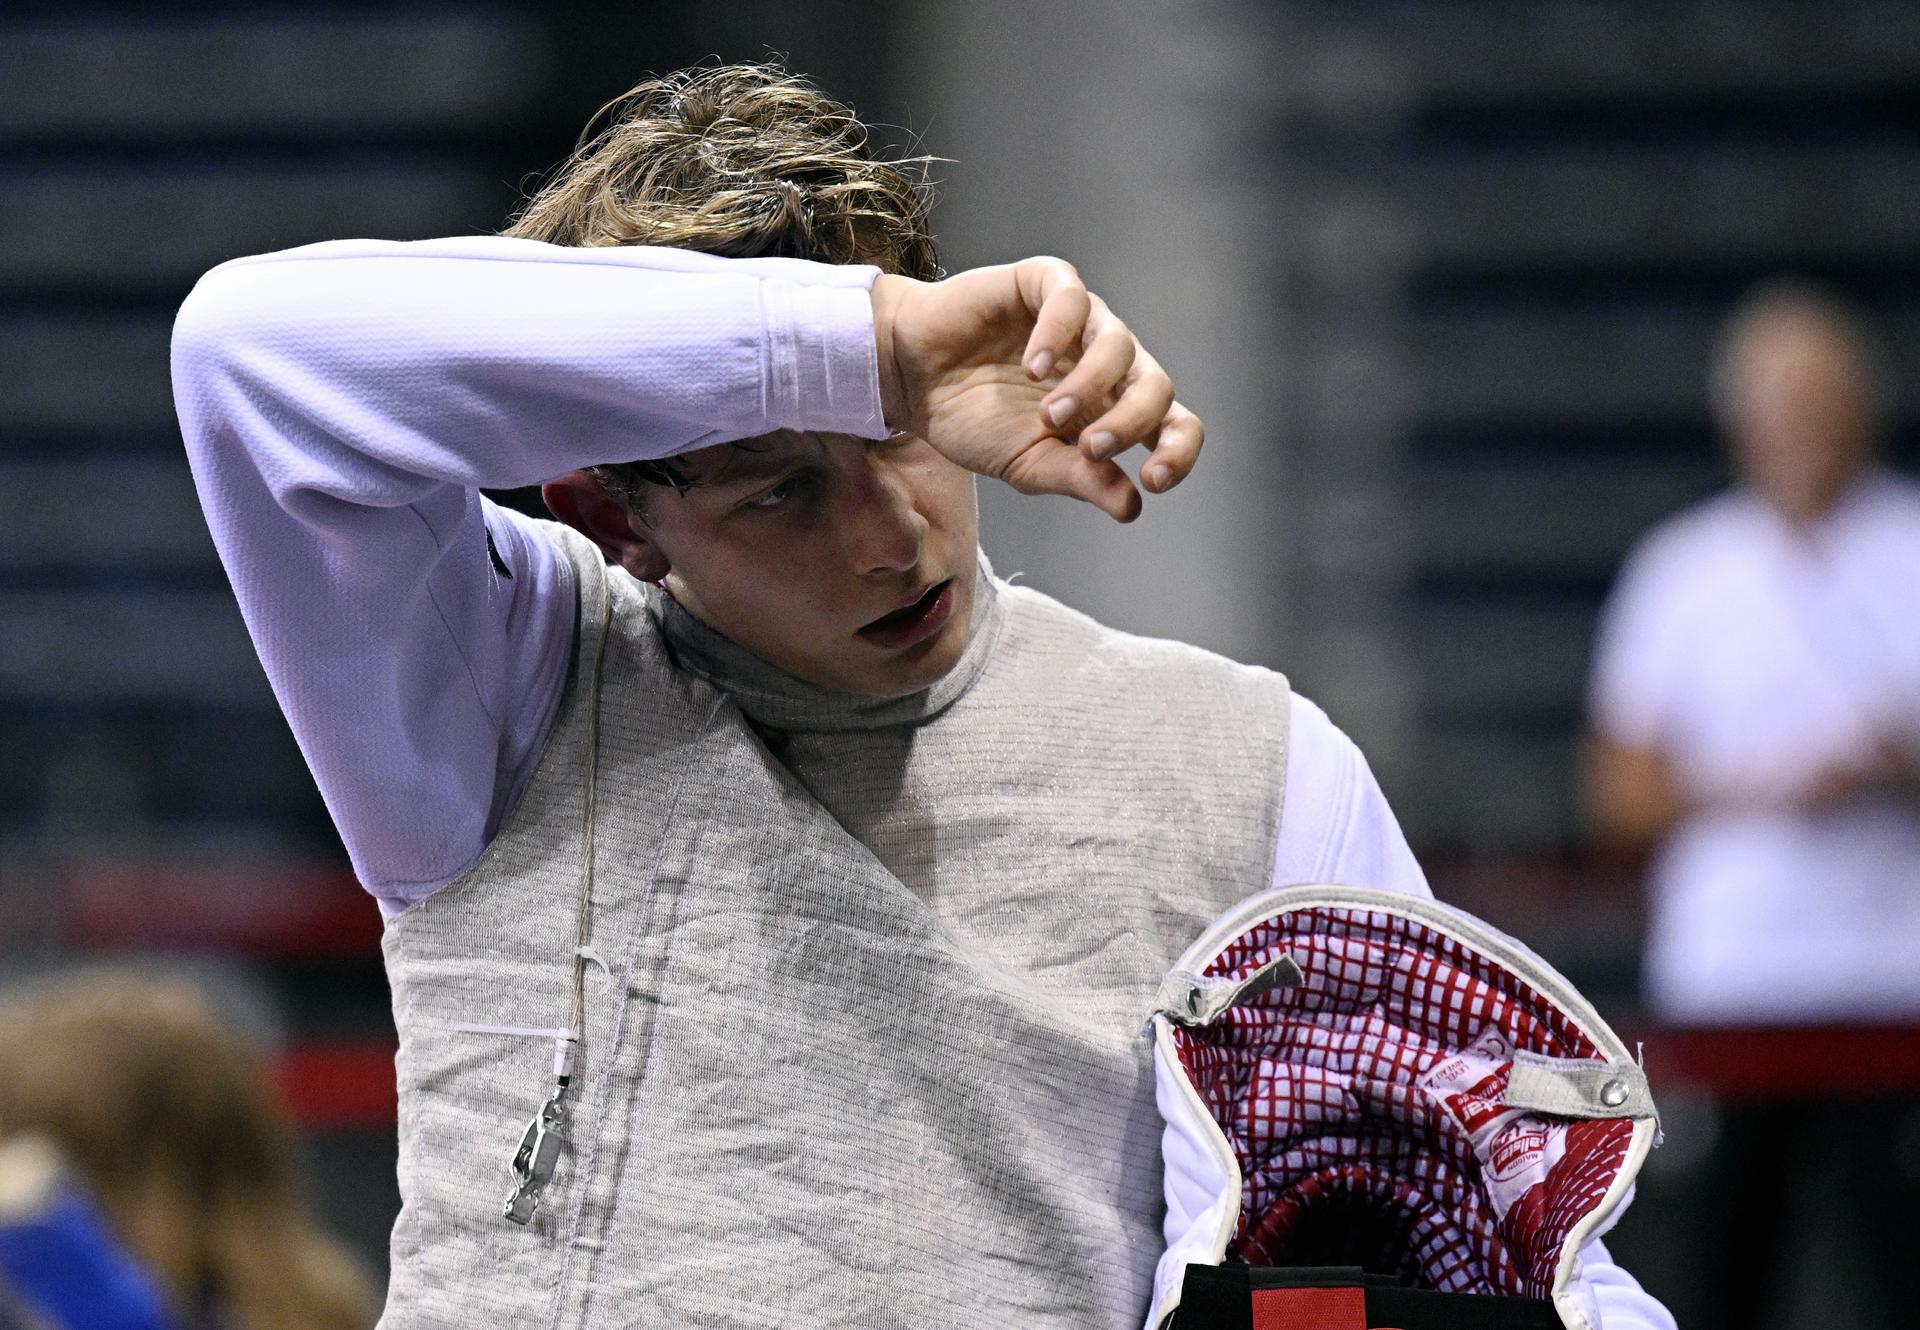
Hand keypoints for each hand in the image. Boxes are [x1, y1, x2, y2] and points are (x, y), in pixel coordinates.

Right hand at [870, 258, 1202, 521]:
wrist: (909, 379)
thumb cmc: (970, 421)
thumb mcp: (1027, 464)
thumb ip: (1080, 481)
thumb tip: (1132, 507)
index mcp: (1111, 410)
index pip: (1174, 424)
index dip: (1178, 452)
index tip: (1153, 480)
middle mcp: (1106, 364)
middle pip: (1157, 386)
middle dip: (1132, 423)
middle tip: (1089, 448)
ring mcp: (1080, 321)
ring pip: (1120, 345)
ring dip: (1090, 386)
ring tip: (1047, 415)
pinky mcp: (1044, 283)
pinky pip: (1073, 299)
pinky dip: (1057, 335)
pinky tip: (1030, 367)